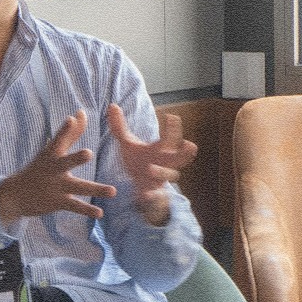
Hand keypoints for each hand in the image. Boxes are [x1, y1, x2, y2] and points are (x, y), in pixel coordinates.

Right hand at [0, 110, 116, 222]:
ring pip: (78, 187)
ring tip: (113, 191)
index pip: (59, 139)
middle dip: (76, 158)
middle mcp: (54, 169)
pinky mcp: (58, 202)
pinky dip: (88, 211)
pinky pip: (76, 206)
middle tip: (88, 153)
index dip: (65, 129)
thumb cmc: (39, 168)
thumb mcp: (51, 150)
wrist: (15, 195)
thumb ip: (70, 133)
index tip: (72, 118)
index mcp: (52, 154)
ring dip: (96, 189)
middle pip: (66, 162)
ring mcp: (56, 186)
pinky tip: (100, 213)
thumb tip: (81, 112)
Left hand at [106, 105, 197, 224]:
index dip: (173, 128)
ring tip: (150, 169)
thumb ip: (119, 126)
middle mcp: (164, 163)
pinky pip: (157, 195)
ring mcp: (160, 178)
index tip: (171, 117)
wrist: (137, 186)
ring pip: (170, 175)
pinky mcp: (153, 193)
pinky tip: (146, 195)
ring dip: (162, 172)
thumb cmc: (137, 161)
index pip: (170, 137)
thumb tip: (112, 105)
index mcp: (159, 149)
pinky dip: (154, 195)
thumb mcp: (127, 143)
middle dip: (186, 152)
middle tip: (189, 145)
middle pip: (181, 157)